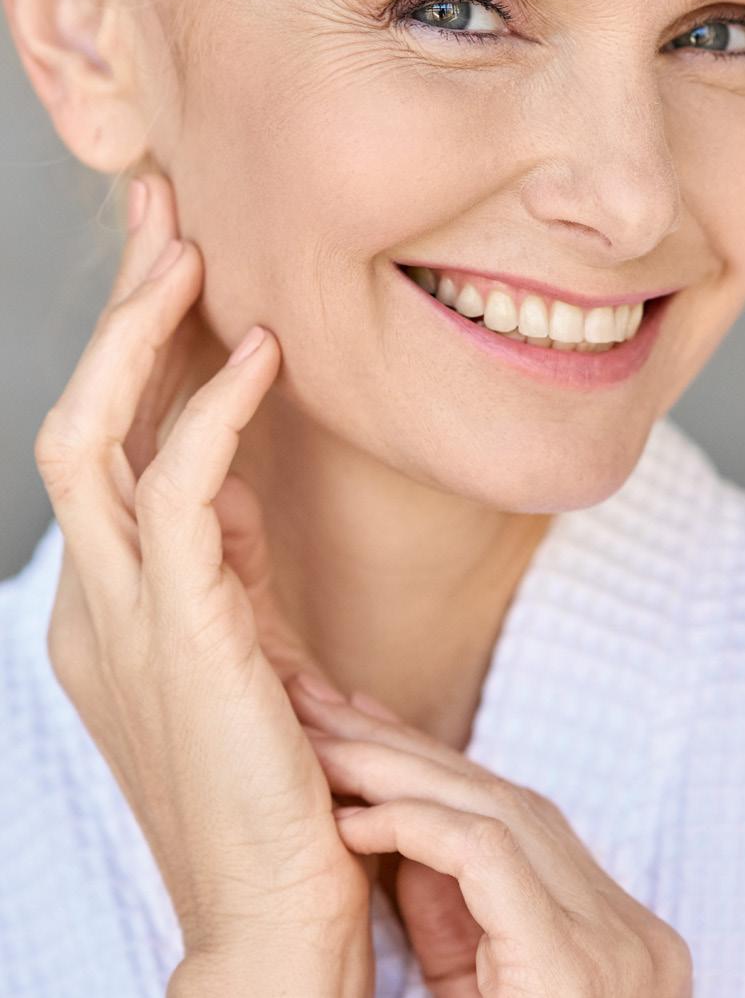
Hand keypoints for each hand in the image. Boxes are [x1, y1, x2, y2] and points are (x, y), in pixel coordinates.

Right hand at [34, 173, 372, 996]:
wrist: (275, 921)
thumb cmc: (273, 791)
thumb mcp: (241, 653)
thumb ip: (224, 571)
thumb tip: (232, 488)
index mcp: (109, 605)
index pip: (104, 444)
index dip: (132, 349)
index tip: (176, 270)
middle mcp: (94, 600)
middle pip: (80, 416)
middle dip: (115, 311)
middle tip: (158, 211)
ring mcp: (122, 617)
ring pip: (97, 435)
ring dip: (140, 334)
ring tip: (186, 246)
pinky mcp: (181, 635)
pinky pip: (178, 493)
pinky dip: (213, 412)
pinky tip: (259, 354)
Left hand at [287, 677, 693, 997]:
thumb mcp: (470, 984)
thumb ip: (449, 909)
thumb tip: (384, 825)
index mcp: (610, 931)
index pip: (512, 815)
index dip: (428, 763)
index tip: (357, 723)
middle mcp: (627, 928)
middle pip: (503, 800)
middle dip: (403, 748)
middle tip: (323, 703)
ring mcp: (613, 943)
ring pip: (493, 810)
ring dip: (393, 772)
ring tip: (319, 744)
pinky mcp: (573, 962)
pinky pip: (485, 855)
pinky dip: (412, 826)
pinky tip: (350, 819)